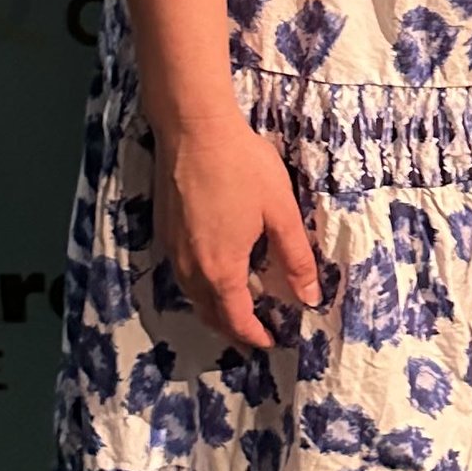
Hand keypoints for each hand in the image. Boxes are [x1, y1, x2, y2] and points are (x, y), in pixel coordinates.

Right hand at [153, 112, 319, 348]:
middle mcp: (190, 268)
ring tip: (236, 308)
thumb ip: (295, 257)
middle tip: (254, 332)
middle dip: (231, 329)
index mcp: (221, 269)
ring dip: (213, 309)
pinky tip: (213, 273)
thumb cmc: (243, 168)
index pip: (235, 319)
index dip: (253, 335)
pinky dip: (199, 287)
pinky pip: (181, 274)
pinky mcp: (163, 230)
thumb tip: (309, 297)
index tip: (270, 341)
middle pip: (208, 313)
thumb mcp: (281, 212)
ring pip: (191, 295)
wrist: (193, 129)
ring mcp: (172, 249)